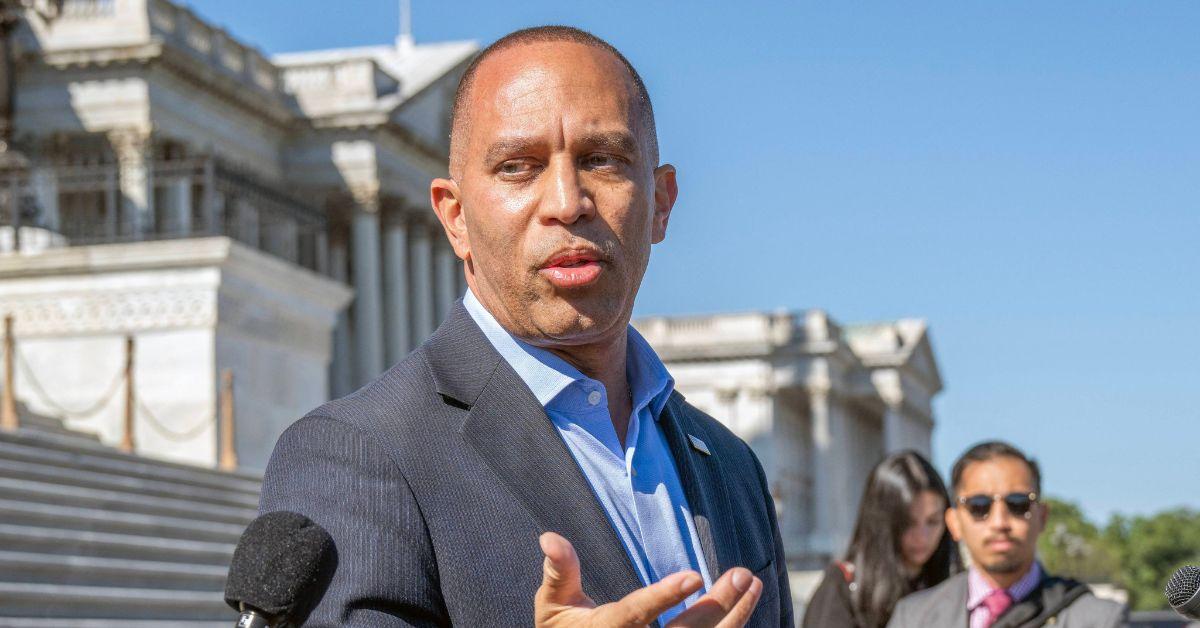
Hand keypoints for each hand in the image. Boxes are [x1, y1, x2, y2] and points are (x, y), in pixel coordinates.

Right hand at [534, 532, 762, 627]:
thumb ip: (559, 573)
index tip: (694, 576)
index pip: (637, 614)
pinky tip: (745, 607)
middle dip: (718, 607)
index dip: (664, 597)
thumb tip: (549, 537)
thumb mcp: (553, 607)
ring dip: (734, 617)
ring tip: (752, 584)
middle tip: (742, 575)